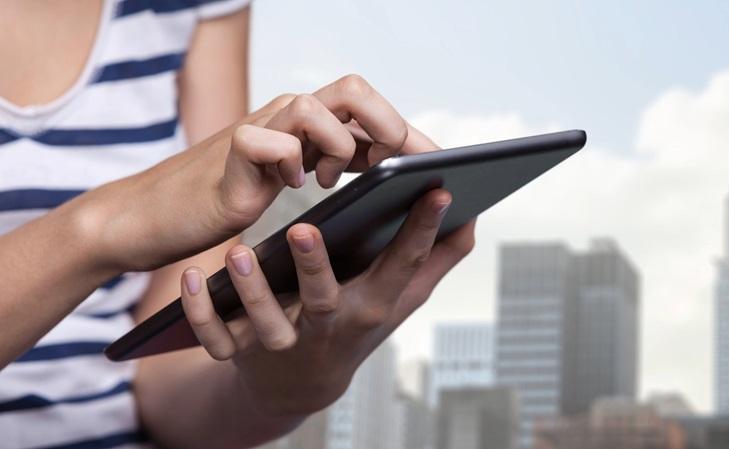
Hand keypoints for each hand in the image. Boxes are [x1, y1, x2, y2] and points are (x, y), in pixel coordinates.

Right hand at [81, 75, 429, 271]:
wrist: (159, 214)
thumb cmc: (230, 196)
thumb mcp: (295, 178)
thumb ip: (337, 165)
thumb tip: (394, 172)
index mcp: (308, 124)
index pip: (369, 110)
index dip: (408, 133)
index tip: (440, 164)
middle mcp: (287, 117)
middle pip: (352, 89)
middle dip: (386, 125)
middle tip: (393, 164)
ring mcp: (258, 130)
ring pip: (312, 105)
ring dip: (335, 145)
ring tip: (326, 179)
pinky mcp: (229, 154)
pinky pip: (264, 139)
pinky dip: (285, 162)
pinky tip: (287, 185)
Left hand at [179, 188, 475, 416]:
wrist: (301, 384)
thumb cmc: (356, 324)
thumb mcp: (400, 299)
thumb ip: (435, 259)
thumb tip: (472, 217)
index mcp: (371, 304)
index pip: (402, 266)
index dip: (422, 230)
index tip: (437, 188)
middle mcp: (329, 325)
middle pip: (324, 300)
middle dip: (315, 269)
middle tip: (304, 230)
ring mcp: (284, 341)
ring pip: (266, 322)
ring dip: (251, 292)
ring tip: (238, 254)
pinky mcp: (242, 350)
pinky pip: (215, 338)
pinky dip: (199, 314)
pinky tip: (189, 277)